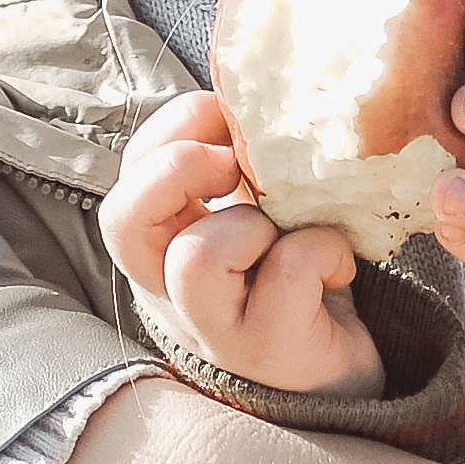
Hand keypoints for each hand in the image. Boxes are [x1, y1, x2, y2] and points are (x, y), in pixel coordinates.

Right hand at [99, 90, 380, 398]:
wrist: (342, 372)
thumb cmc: (291, 279)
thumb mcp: (254, 213)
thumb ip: (238, 165)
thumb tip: (248, 91)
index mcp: (161, 249)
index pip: (125, 176)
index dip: (171, 129)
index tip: (226, 117)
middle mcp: (169, 295)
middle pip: (121, 220)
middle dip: (179, 166)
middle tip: (233, 167)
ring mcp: (214, 330)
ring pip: (196, 258)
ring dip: (251, 223)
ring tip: (287, 230)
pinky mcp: (269, 352)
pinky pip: (287, 271)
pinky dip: (324, 249)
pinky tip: (338, 265)